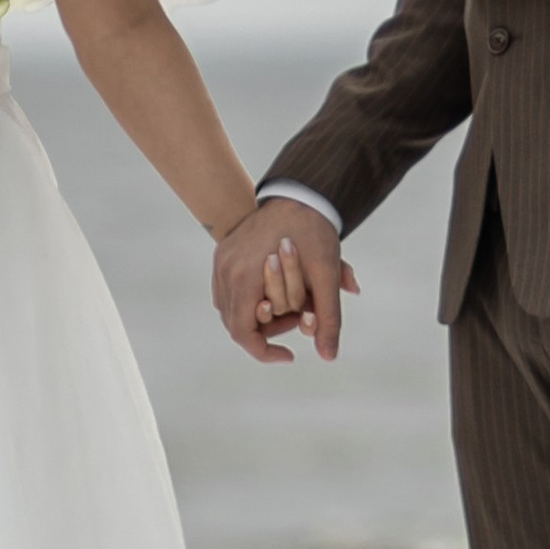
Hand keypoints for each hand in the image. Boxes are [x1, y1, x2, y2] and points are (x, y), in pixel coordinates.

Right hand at [213, 196, 357, 365]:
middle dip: (266, 331)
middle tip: (296, 320)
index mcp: (245, 277)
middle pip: (235, 323)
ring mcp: (221, 261)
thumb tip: (329, 356)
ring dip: (256, 316)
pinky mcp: (223, 253)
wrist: (300, 192)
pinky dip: (247, 300)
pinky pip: (227, 290)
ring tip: (286, 307)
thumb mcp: (326, 276)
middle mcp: (226, 270)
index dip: (265, 351)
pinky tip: (272, 295)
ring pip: (229, 308)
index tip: (290, 354)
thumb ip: (328, 318)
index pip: (243, 334)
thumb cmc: (313, 233)